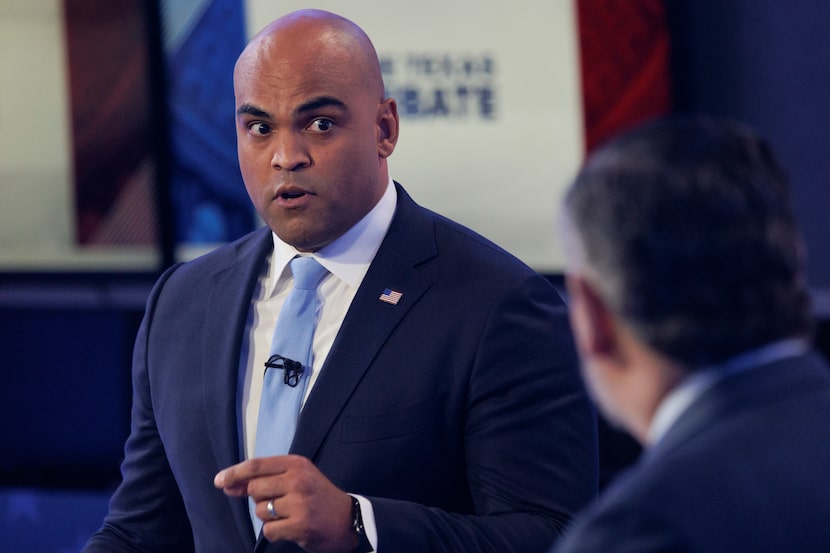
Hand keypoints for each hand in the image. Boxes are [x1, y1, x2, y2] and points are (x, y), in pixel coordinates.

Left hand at [214, 454, 357, 552]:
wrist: (348, 519)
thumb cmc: (317, 497)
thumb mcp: (296, 478)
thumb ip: (263, 480)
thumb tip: (227, 484)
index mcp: (296, 464)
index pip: (256, 466)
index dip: (234, 473)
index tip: (219, 481)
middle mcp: (298, 480)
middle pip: (254, 489)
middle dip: (259, 499)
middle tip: (279, 502)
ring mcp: (300, 503)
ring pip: (260, 511)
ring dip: (269, 516)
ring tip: (290, 514)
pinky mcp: (301, 525)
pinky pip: (269, 530)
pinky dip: (275, 532)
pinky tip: (291, 527)